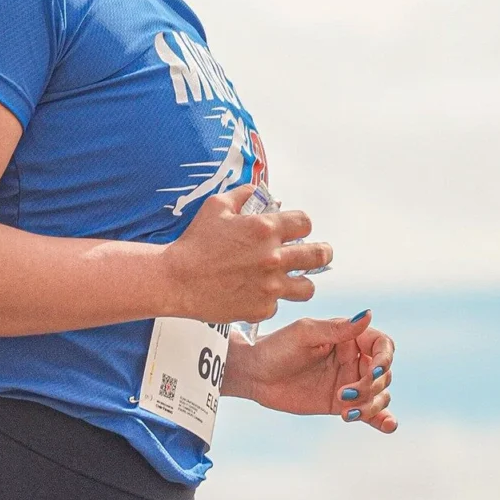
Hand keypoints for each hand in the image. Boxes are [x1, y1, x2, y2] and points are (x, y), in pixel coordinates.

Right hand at [160, 184, 333, 323]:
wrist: (177, 279)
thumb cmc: (194, 242)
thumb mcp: (216, 206)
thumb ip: (242, 195)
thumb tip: (256, 190)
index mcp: (265, 229)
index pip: (305, 223)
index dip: (302, 224)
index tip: (297, 229)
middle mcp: (274, 258)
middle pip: (319, 255)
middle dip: (322, 252)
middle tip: (319, 253)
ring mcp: (270, 286)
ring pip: (307, 287)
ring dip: (302, 280)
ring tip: (293, 279)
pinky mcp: (262, 308)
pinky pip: (277, 304)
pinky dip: (269, 298)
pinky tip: (255, 292)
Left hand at [227, 311, 396, 432]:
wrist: (254, 375)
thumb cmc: (275, 347)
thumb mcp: (304, 334)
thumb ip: (337, 329)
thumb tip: (368, 314)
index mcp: (347, 337)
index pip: (382, 345)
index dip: (385, 358)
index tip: (374, 371)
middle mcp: (352, 359)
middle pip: (383, 374)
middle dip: (371, 386)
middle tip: (344, 394)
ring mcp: (348, 382)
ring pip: (379, 394)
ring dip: (371, 405)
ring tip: (346, 411)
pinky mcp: (341, 403)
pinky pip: (369, 412)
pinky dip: (381, 419)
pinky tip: (387, 425)